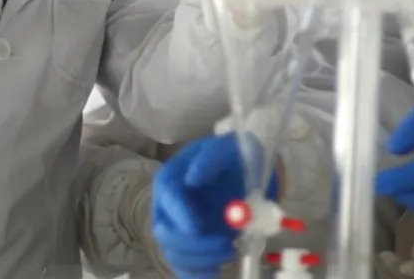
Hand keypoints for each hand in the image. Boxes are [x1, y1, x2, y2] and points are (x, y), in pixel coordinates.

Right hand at [151, 133, 277, 278]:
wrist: (247, 174)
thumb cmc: (235, 157)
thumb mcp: (228, 147)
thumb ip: (211, 158)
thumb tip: (192, 178)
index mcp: (172, 178)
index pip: (168, 197)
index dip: (180, 214)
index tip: (197, 227)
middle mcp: (168, 207)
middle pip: (166, 232)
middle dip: (194, 244)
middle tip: (226, 244)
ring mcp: (177, 229)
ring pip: (174, 253)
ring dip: (200, 260)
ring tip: (231, 251)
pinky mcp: (190, 246)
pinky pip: (184, 267)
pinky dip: (197, 274)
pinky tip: (215, 271)